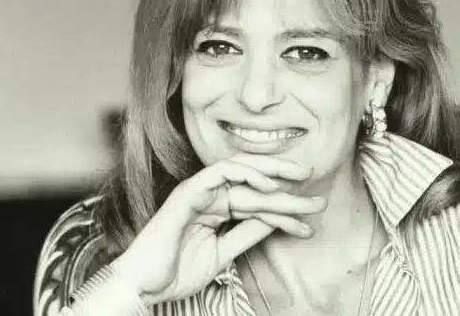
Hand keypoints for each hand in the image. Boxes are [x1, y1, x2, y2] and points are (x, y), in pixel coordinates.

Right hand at [110, 154, 325, 303]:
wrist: (143, 286)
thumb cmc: (176, 271)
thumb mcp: (223, 252)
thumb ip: (247, 233)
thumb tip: (278, 220)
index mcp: (216, 209)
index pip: (257, 202)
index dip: (286, 210)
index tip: (311, 220)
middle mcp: (209, 196)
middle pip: (254, 184)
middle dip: (287, 185)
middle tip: (316, 190)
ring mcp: (198, 192)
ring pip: (241, 172)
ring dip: (272, 173)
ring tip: (299, 179)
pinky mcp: (187, 193)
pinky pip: (219, 174)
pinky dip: (244, 174)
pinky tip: (267, 184)